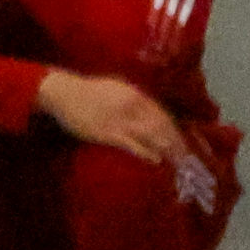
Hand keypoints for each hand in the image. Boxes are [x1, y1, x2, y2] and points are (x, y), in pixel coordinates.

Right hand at [35, 68, 187, 164]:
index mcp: (136, 96)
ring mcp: (120, 121)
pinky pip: (132, 144)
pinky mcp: (107, 133)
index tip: (183, 142)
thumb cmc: (88, 91)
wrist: (63, 93)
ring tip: (176, 162)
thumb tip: (151, 111)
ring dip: (166, 149)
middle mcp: (132, 108)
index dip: (174, 130)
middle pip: (161, 127)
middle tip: (185, 158)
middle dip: (175, 143)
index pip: (162, 115)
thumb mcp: (116, 88)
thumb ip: (134, 98)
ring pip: (150, 136)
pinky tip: (155, 160)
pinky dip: (146, 152)